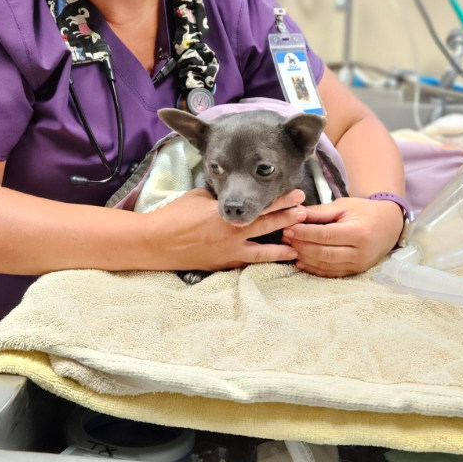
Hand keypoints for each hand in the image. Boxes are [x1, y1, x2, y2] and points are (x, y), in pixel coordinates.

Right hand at [143, 188, 306, 272]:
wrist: (156, 243)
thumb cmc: (175, 216)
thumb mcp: (200, 197)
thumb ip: (220, 198)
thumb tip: (233, 197)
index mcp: (228, 215)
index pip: (261, 206)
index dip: (281, 201)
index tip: (298, 196)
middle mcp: (232, 235)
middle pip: (268, 226)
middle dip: (289, 219)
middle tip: (306, 214)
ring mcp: (228, 253)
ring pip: (263, 253)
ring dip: (282, 249)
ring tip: (298, 249)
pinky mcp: (222, 265)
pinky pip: (247, 264)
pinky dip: (260, 262)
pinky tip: (271, 262)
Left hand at [283, 196, 403, 277]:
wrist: (389, 224)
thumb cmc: (365, 211)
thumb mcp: (344, 206)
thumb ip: (320, 212)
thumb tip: (295, 213)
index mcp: (359, 232)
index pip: (326, 235)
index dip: (305, 233)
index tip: (288, 228)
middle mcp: (361, 252)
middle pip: (324, 253)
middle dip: (301, 246)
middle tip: (285, 239)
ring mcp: (359, 264)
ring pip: (326, 265)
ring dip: (305, 258)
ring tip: (289, 248)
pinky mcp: (356, 271)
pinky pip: (331, 273)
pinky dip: (314, 269)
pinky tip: (300, 262)